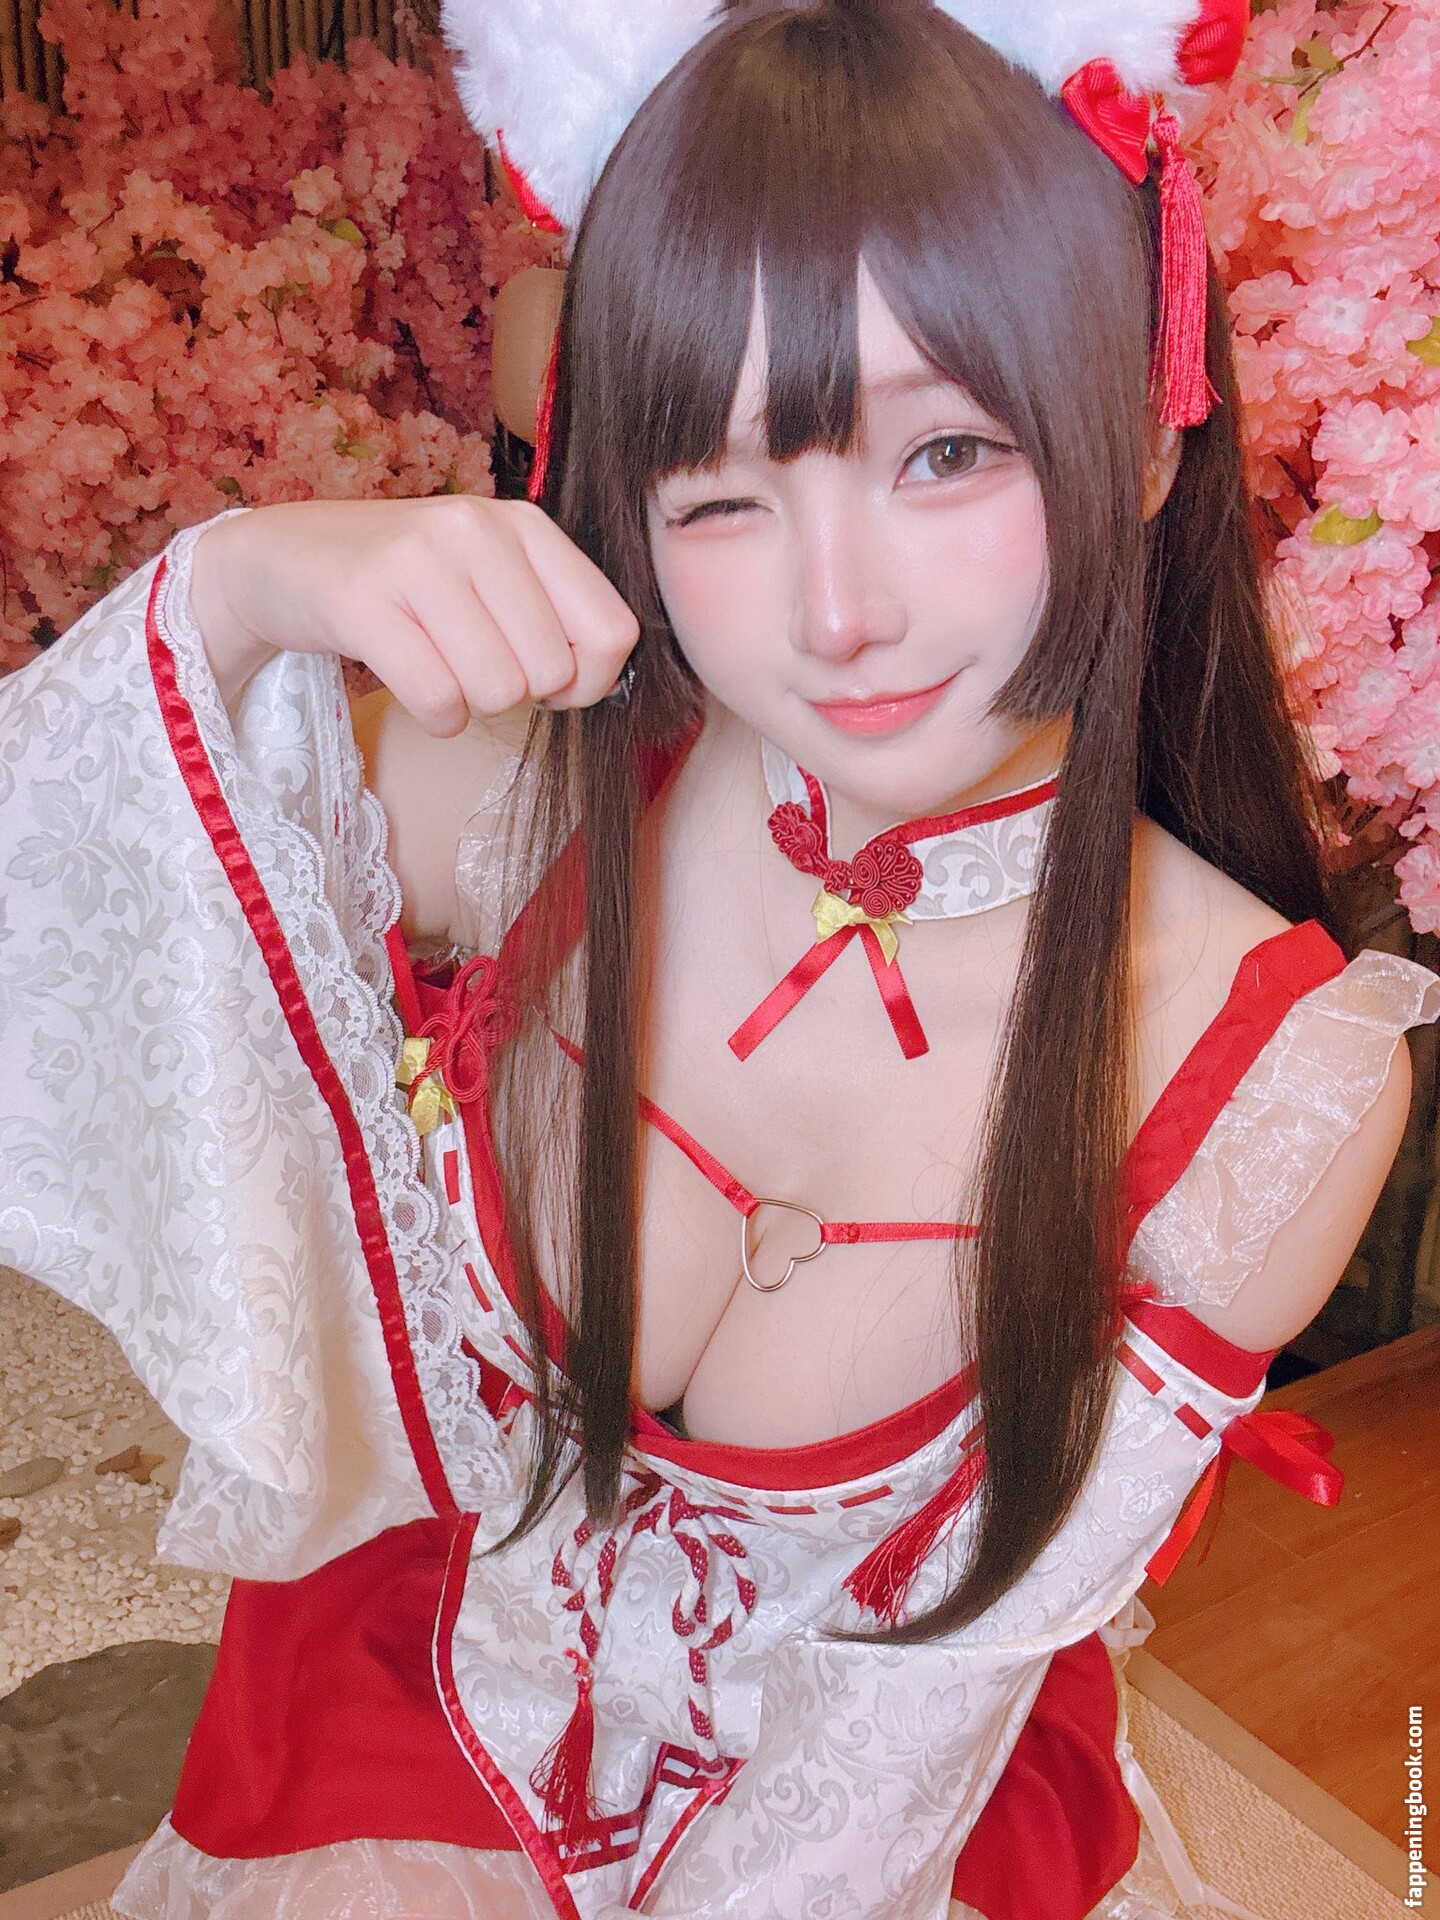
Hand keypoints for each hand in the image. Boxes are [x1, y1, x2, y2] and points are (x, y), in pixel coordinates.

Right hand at [190, 496, 640, 733]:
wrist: (284, 559)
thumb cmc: (406, 586)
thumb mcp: (490, 580)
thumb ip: (553, 620)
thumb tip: (597, 683)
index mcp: (524, 524)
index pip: (610, 631)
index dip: (588, 681)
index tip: (547, 682)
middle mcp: (476, 528)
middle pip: (551, 671)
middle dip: (518, 693)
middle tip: (473, 667)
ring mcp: (417, 558)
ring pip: (498, 689)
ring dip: (471, 704)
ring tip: (439, 667)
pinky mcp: (362, 598)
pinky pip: (437, 698)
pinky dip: (434, 716)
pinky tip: (414, 687)